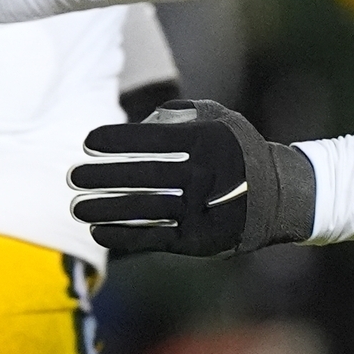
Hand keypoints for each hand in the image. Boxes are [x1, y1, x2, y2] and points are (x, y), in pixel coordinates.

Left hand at [69, 99, 315, 256]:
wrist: (282, 196)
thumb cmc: (238, 150)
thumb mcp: (219, 119)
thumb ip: (180, 114)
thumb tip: (139, 121)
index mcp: (207, 142)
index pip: (152, 140)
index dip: (116, 140)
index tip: (87, 142)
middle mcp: (203, 175)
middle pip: (142, 175)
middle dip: (102, 176)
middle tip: (72, 176)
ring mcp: (201, 209)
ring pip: (144, 208)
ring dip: (105, 208)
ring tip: (77, 206)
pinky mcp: (199, 239)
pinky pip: (154, 236)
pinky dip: (124, 235)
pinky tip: (99, 230)